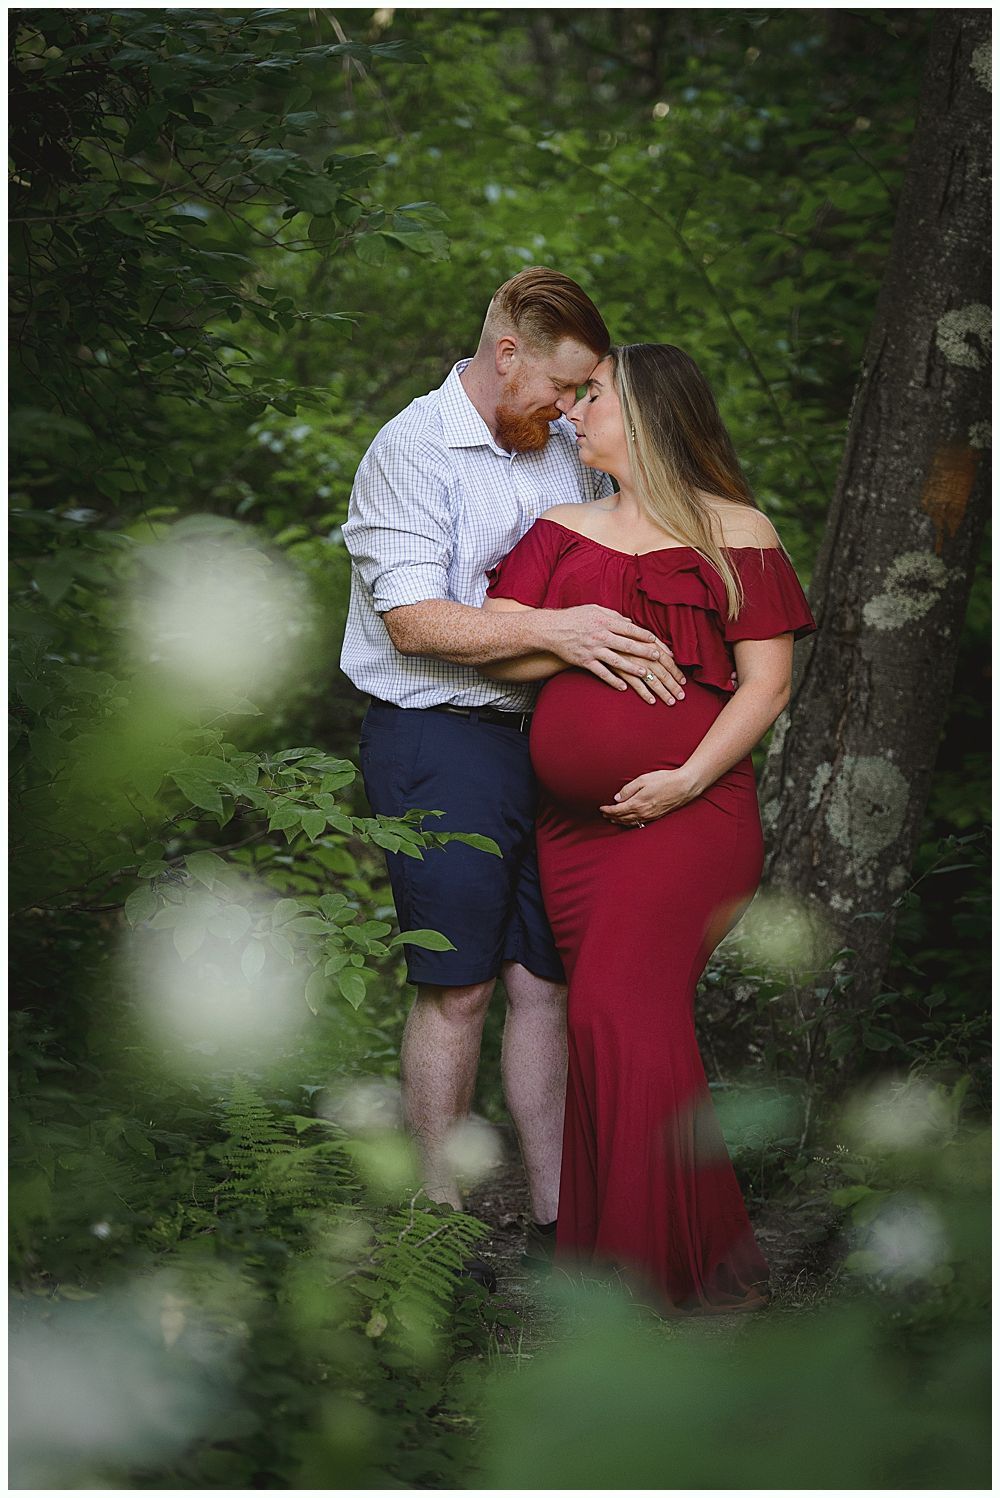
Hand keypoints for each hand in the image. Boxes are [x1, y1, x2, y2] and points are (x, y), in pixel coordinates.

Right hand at [544, 605, 686, 702]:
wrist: (551, 629)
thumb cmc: (574, 617)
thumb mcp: (594, 610)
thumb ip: (613, 616)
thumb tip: (630, 622)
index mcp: (605, 621)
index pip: (630, 629)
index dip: (644, 635)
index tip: (657, 641)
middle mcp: (600, 636)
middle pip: (628, 645)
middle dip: (645, 652)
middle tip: (659, 658)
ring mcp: (593, 650)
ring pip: (617, 661)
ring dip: (633, 668)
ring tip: (646, 674)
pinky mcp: (584, 661)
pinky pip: (601, 673)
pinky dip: (613, 681)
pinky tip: (624, 688)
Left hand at [599, 767, 699, 827]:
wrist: (684, 786)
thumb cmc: (664, 780)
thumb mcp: (643, 780)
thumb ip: (628, 789)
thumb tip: (617, 798)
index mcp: (637, 803)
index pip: (617, 810)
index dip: (608, 810)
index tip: (601, 808)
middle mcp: (642, 812)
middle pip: (622, 818)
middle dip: (612, 816)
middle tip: (604, 814)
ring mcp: (650, 816)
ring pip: (630, 822)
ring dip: (620, 821)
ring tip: (613, 819)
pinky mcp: (656, 817)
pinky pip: (639, 823)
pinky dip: (631, 823)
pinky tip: (629, 821)